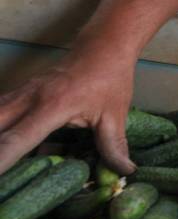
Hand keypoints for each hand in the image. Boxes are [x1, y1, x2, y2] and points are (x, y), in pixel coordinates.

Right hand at [0, 46, 136, 174]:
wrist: (103, 47)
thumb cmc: (110, 79)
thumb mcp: (115, 115)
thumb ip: (113, 145)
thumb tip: (124, 171)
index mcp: (52, 107)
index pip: (17, 139)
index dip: (0, 160)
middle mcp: (29, 100)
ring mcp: (21, 94)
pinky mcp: (19, 94)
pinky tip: (1, 139)